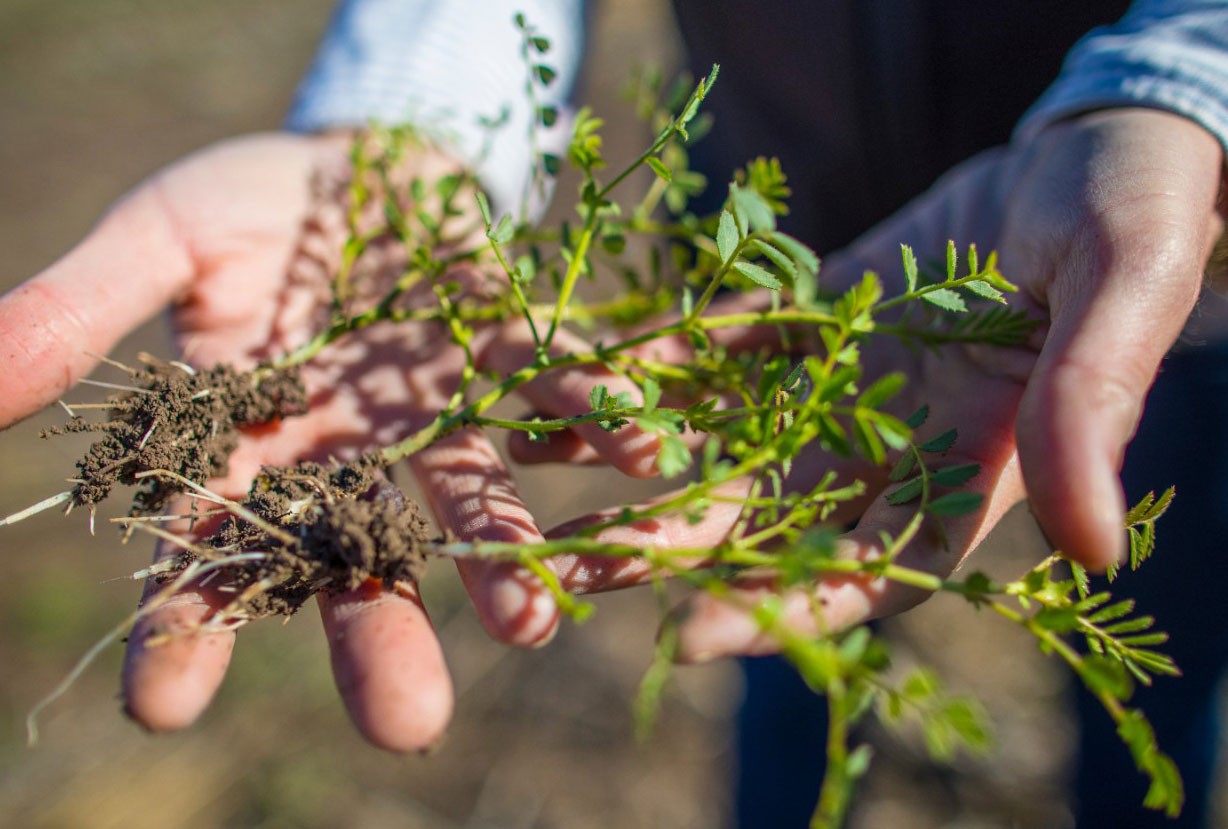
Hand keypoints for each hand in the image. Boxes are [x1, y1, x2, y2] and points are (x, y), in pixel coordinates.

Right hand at [0, 132, 654, 749]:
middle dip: (383, 640)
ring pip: (469, 502)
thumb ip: (88, 307)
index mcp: (258, 444)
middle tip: (407, 728)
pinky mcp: (510, 356)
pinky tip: (637, 447)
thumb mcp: (164, 237)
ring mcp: (439, 413)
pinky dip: (594, 416)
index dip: (188, 623)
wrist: (359, 155)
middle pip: (361, 561)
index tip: (162, 705)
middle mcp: (355, 453)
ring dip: (504, 560)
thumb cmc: (253, 206)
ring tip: (529, 628)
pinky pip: (556, 394)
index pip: (213, 552)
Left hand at [531, 108, 1224, 658]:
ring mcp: (835, 389)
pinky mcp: (801, 324)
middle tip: (562, 572)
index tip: (693, 633)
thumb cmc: (1134, 214)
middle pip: (764, 520)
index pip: (871, 566)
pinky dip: (644, 366)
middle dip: (663, 547)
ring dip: (621, 463)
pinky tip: (563, 377)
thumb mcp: (1126, 291)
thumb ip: (1094, 405)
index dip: (787, 607)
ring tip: (524, 479)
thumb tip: (1094, 549)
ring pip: (718, 443)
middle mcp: (887, 449)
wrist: (1088, 152)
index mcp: (969, 473)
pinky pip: (711, 353)